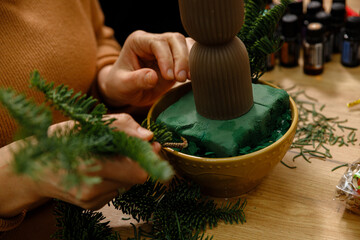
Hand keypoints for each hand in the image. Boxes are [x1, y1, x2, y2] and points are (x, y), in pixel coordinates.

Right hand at [0, 114, 159, 215]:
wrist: (31, 169)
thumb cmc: (58, 141)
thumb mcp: (85, 124)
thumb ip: (119, 126)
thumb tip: (148, 136)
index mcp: (89, 164)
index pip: (137, 170)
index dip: (149, 157)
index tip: (152, 145)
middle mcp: (91, 187)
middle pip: (136, 179)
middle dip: (139, 162)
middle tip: (134, 148)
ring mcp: (91, 200)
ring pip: (128, 183)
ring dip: (127, 169)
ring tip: (110, 157)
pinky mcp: (91, 205)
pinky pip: (116, 189)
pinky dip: (115, 178)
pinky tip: (100, 169)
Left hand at [98, 30, 193, 106]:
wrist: (126, 91)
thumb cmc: (121, 86)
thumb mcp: (123, 86)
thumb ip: (136, 80)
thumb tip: (153, 76)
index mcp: (138, 42)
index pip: (157, 43)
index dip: (166, 58)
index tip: (169, 77)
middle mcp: (153, 41)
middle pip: (174, 39)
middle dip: (181, 58)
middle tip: (181, 79)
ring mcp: (166, 48)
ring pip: (185, 44)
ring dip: (191, 60)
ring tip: (190, 79)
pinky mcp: (176, 57)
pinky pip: (191, 53)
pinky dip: (195, 63)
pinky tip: (195, 76)